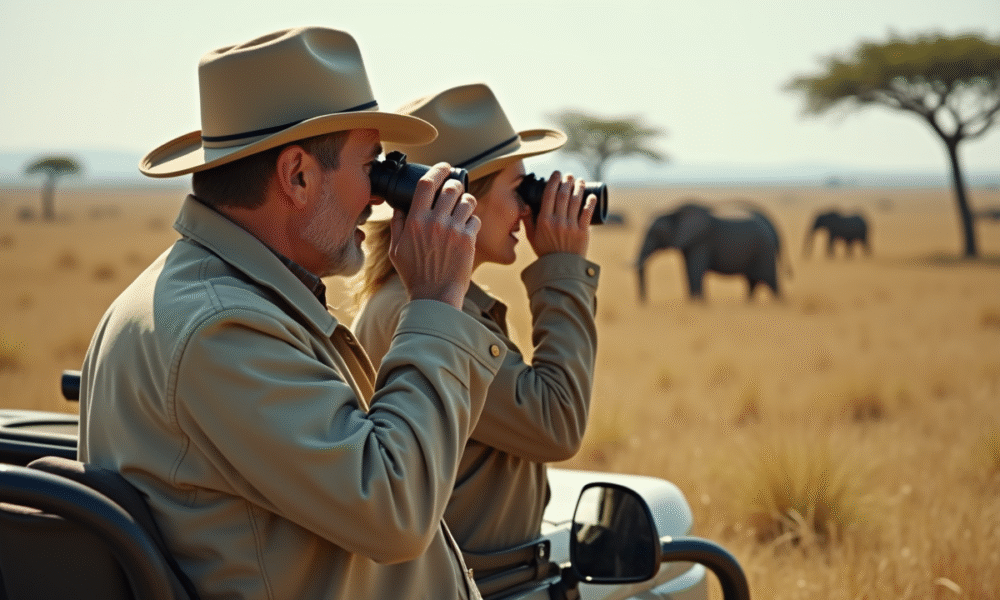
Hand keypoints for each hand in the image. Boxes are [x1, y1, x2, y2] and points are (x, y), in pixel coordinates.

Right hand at [389, 163, 479, 308]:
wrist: (434, 296)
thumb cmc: (414, 275)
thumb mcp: (396, 250)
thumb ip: (398, 225)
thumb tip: (401, 206)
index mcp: (414, 221)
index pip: (426, 184)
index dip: (437, 170)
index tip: (443, 167)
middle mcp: (434, 222)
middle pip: (450, 188)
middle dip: (455, 185)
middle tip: (455, 190)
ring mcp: (453, 230)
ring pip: (467, 201)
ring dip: (466, 202)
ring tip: (463, 209)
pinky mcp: (468, 240)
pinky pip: (476, 219)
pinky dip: (473, 221)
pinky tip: (467, 229)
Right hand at [523, 171, 595, 257]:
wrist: (560, 269)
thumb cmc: (545, 252)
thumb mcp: (532, 237)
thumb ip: (528, 221)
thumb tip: (526, 205)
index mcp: (544, 221)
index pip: (549, 195)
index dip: (554, 181)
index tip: (557, 174)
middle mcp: (557, 221)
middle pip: (563, 195)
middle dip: (567, 182)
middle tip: (569, 175)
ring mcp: (571, 226)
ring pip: (575, 201)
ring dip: (578, 188)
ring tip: (579, 181)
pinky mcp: (583, 232)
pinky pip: (587, 213)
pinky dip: (590, 203)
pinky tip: (592, 195)